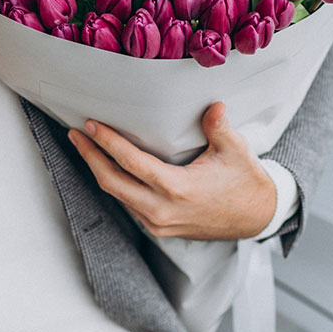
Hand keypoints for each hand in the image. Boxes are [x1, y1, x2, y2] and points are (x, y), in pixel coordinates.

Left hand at [67, 102, 275, 240]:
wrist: (257, 218)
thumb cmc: (245, 182)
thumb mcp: (236, 151)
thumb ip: (219, 127)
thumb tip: (212, 104)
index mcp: (177, 189)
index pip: (131, 162)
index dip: (107, 143)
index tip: (90, 125)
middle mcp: (161, 210)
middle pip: (112, 182)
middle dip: (90, 157)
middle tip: (75, 135)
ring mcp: (158, 223)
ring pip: (117, 196)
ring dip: (99, 171)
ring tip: (86, 147)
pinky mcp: (159, 227)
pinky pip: (128, 205)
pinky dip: (116, 184)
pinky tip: (109, 167)